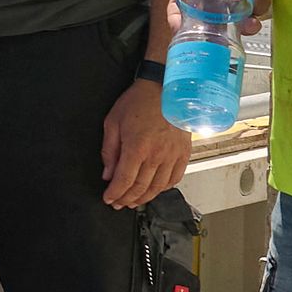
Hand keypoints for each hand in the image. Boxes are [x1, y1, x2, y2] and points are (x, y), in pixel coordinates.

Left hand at [101, 80, 190, 207]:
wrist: (166, 89)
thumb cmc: (139, 101)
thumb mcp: (113, 122)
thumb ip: (109, 151)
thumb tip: (108, 174)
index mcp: (137, 148)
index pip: (124, 181)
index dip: (115, 193)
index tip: (108, 198)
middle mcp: (157, 155)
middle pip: (141, 187)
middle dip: (127, 199)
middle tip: (118, 203)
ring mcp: (173, 156)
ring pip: (158, 187)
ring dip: (145, 197)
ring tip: (134, 200)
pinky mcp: (184, 153)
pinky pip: (175, 178)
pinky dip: (163, 188)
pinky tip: (154, 189)